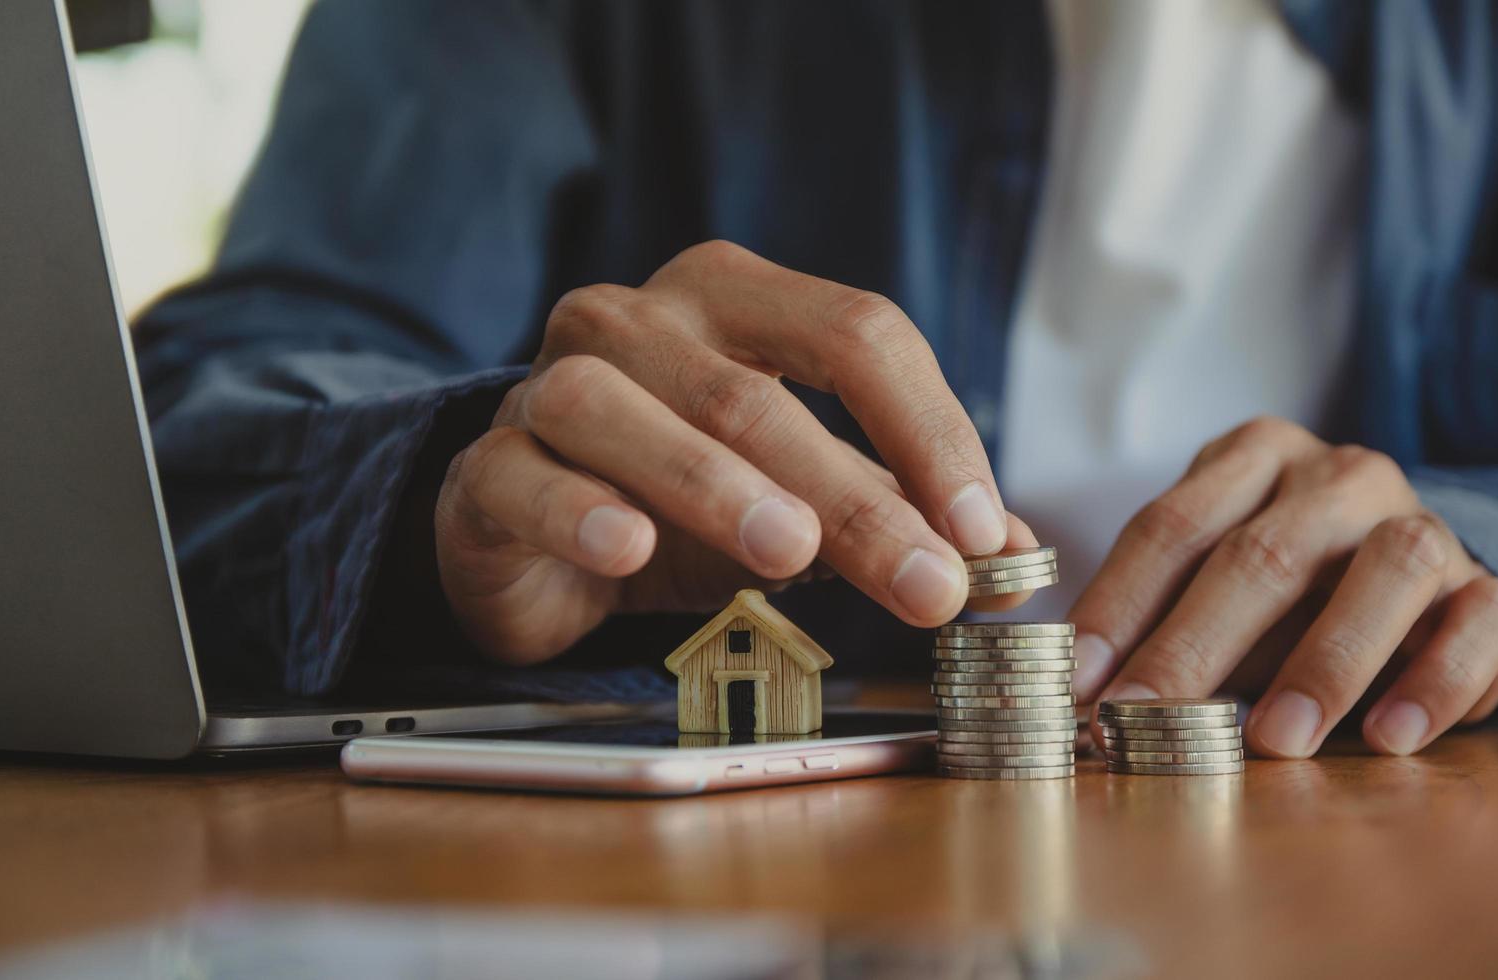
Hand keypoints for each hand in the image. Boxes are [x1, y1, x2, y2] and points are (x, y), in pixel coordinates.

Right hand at [435, 241, 1027, 664]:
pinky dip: (580, 508)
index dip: (928, 427)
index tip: (980, 529)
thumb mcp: (802, 500)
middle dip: (854, 496)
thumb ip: (898, 509)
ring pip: (628, 413)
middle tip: (925, 585)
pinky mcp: (484, 466)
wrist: (530, 538)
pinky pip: (525, 474)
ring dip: (716, 484)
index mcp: (733, 301)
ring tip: (791, 552)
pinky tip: (629, 548)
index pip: (853, 333)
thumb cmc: (677, 503)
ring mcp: (549, 384)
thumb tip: (1014, 555)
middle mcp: (636, 321)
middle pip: (755, 392)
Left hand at [1072, 417, 1497, 756]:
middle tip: (1145, 719)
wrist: (1417, 578)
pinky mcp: (1490, 585)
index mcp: (1254, 457)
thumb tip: (1079, 694)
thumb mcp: (1210, 582)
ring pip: (1390, 568)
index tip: (1078, 682)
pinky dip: (1437, 682)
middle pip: (1265, 552)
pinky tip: (1387, 737)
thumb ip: (1156, 620)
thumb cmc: (1283, 589)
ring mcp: (1424, 523)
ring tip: (1273, 741)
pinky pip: (1482, 620)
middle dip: (1195, 644)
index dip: (1119, 606)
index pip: (1173, 526)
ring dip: (1327, 661)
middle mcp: (1341, 477)